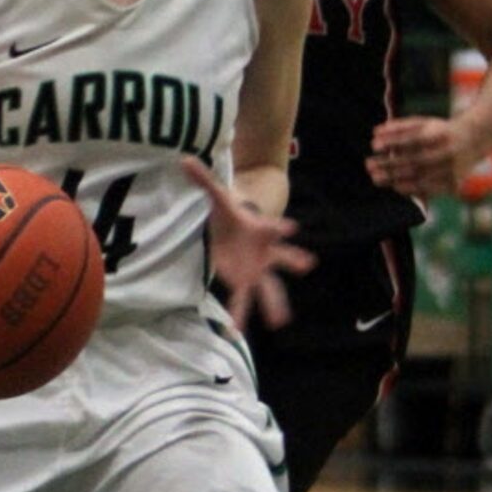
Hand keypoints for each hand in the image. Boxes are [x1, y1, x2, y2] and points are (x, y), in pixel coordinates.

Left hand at [182, 158, 314, 329]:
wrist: (235, 230)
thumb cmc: (231, 214)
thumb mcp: (217, 198)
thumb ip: (203, 181)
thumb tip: (183, 159)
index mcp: (262, 229)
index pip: (274, 227)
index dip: (281, 227)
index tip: (292, 228)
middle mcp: (267, 252)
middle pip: (283, 258)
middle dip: (294, 261)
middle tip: (307, 264)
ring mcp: (259, 270)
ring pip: (270, 288)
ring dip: (275, 304)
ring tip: (279, 321)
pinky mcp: (245, 282)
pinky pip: (244, 300)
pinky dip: (240, 315)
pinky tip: (235, 332)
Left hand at [367, 115, 475, 197]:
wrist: (475, 141)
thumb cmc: (440, 131)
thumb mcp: (424, 123)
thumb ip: (400, 127)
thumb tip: (375, 132)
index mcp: (440, 135)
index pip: (412, 139)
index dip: (392, 142)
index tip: (374, 145)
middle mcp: (446, 153)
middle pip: (413, 161)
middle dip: (388, 164)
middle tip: (368, 166)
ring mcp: (451, 170)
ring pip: (419, 177)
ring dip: (394, 179)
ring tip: (376, 178)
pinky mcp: (453, 184)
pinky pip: (428, 190)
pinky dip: (410, 189)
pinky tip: (395, 187)